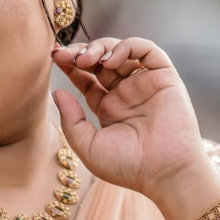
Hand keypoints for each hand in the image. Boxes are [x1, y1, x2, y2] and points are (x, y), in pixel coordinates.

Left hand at [50, 37, 213, 207]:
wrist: (164, 173)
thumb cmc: (128, 167)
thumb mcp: (88, 146)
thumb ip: (71, 120)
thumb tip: (57, 92)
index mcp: (109, 109)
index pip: (87, 79)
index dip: (70, 66)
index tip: (55, 57)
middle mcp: (126, 94)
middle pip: (100, 61)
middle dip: (80, 53)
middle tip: (64, 56)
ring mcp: (145, 84)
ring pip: (121, 50)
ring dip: (100, 48)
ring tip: (85, 60)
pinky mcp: (164, 77)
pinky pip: (146, 50)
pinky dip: (127, 46)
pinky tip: (110, 60)